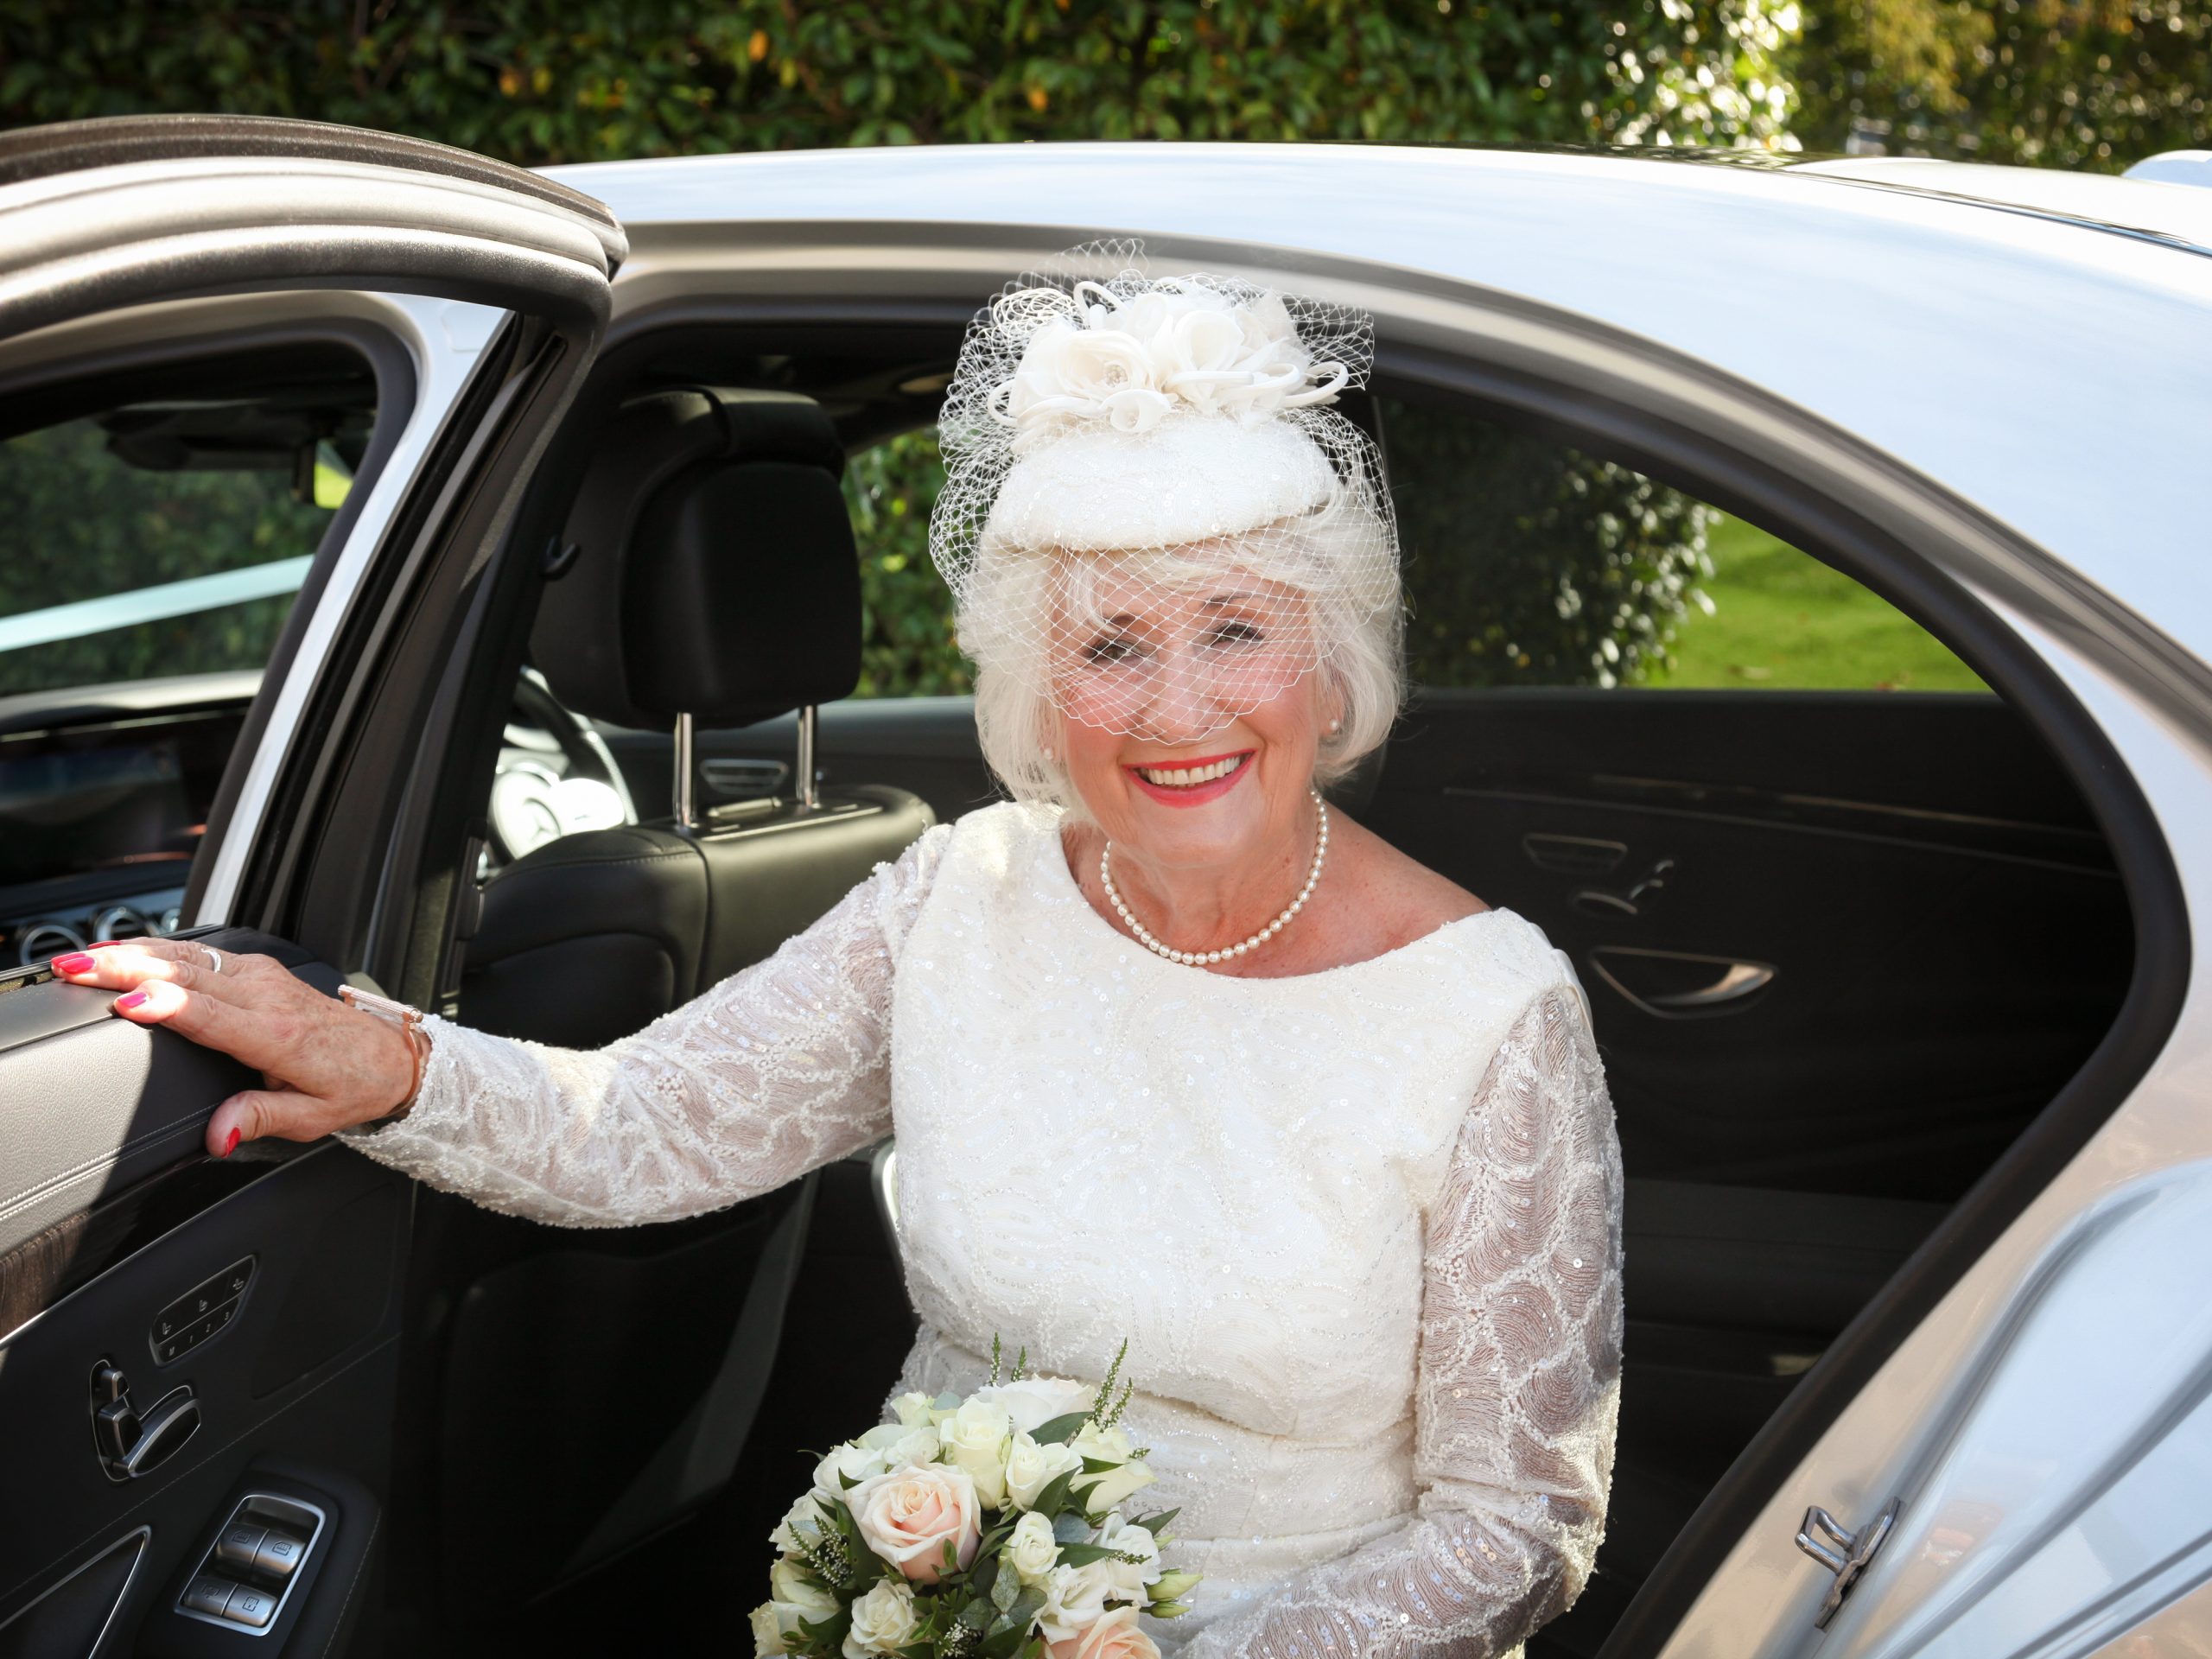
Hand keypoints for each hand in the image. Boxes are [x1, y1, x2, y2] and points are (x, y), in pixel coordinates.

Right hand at [48, 939, 419, 1156]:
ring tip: (85, 955)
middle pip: (189, 977)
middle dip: (129, 970)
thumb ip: (260, 1119)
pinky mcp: (257, 968)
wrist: (389, 1055)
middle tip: (75, 969)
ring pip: (190, 956)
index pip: (214, 1016)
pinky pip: (201, 952)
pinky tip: (125, 950)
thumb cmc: (351, 1085)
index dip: (170, 1007)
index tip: (128, 1003)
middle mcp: (268, 997)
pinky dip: (159, 949)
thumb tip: (219, 1134)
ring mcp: (262, 976)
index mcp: (278, 1036)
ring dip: (135, 953)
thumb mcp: (311, 1117)